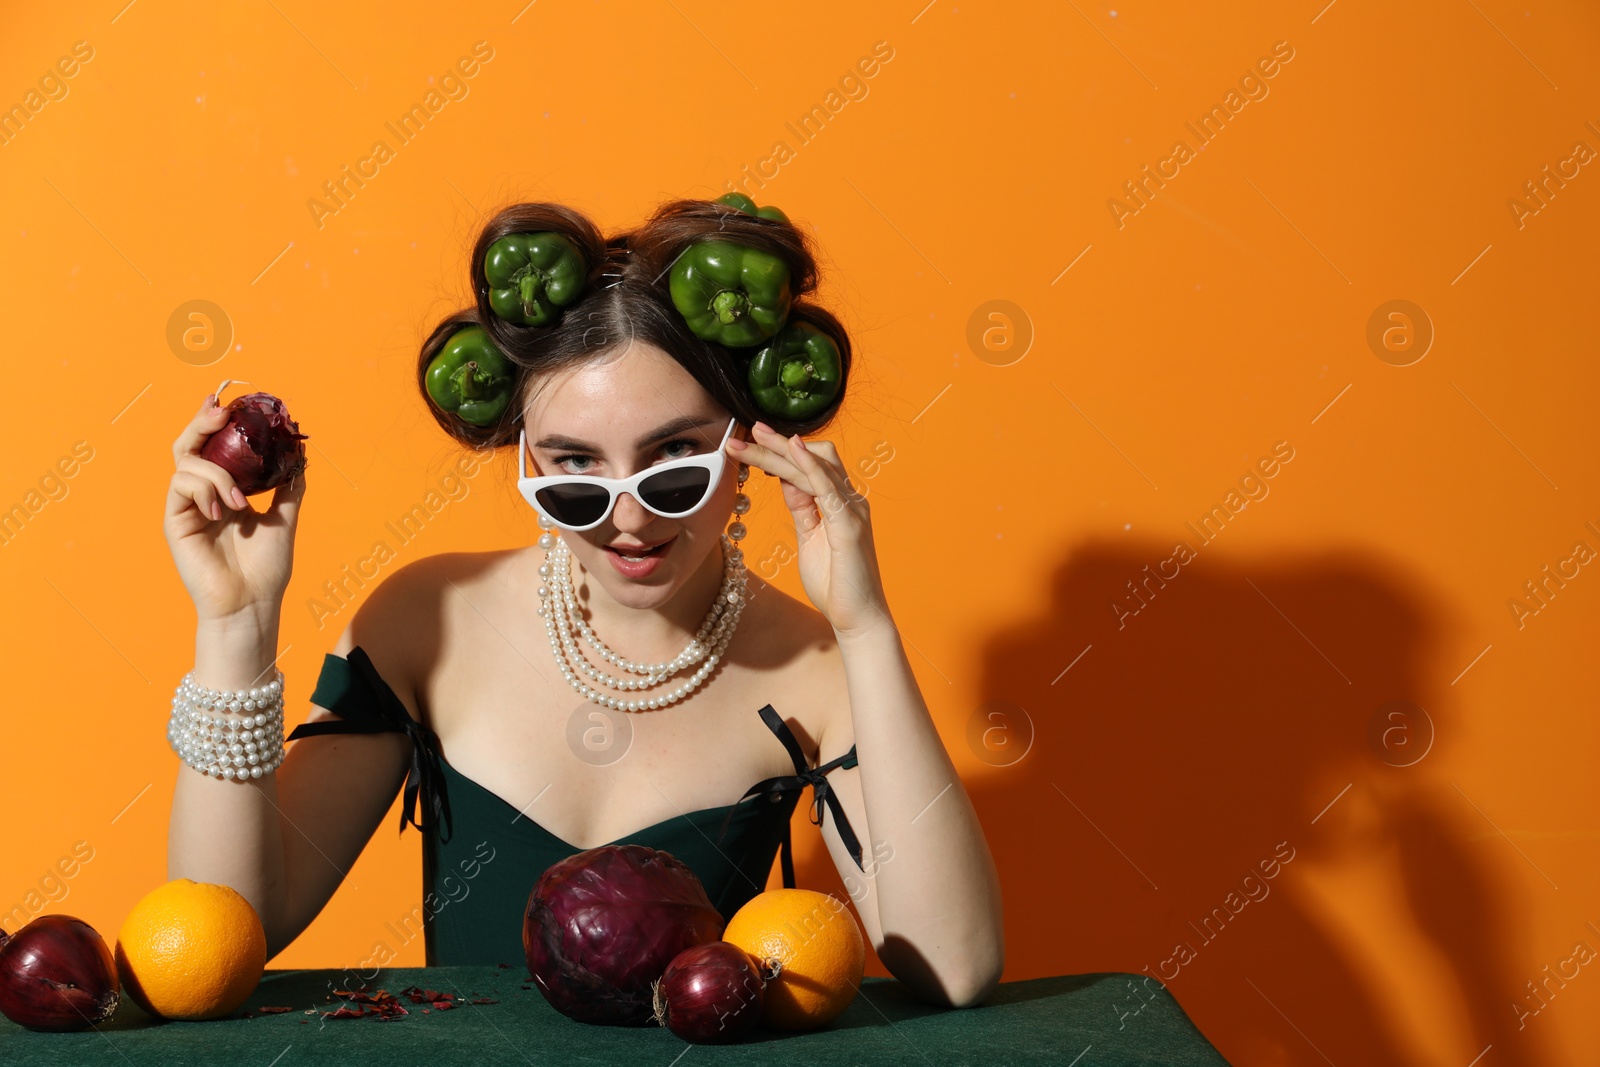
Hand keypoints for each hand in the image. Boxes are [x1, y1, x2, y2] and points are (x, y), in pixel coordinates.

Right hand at [164, 391, 306, 624]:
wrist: (253, 602)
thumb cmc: (266, 568)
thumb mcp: (285, 518)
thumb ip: (289, 485)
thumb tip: (300, 452)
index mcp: (224, 491)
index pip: (213, 447)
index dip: (216, 422)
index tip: (228, 402)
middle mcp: (202, 495)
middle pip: (189, 445)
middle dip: (202, 422)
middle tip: (219, 410)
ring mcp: (186, 507)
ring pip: (188, 463)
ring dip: (218, 473)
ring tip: (241, 502)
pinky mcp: (175, 521)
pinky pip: (181, 486)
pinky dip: (205, 489)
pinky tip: (223, 511)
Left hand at [727, 422, 890, 638]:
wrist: (858, 619)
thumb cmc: (835, 583)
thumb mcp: (809, 536)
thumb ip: (802, 507)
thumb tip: (786, 481)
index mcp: (840, 503)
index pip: (810, 465)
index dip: (781, 451)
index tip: (752, 441)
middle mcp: (850, 500)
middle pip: (814, 457)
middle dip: (777, 444)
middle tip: (747, 432)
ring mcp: (851, 510)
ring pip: (816, 465)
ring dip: (781, 451)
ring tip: (753, 439)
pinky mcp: (848, 525)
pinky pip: (827, 487)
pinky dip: (808, 465)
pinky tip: (791, 449)